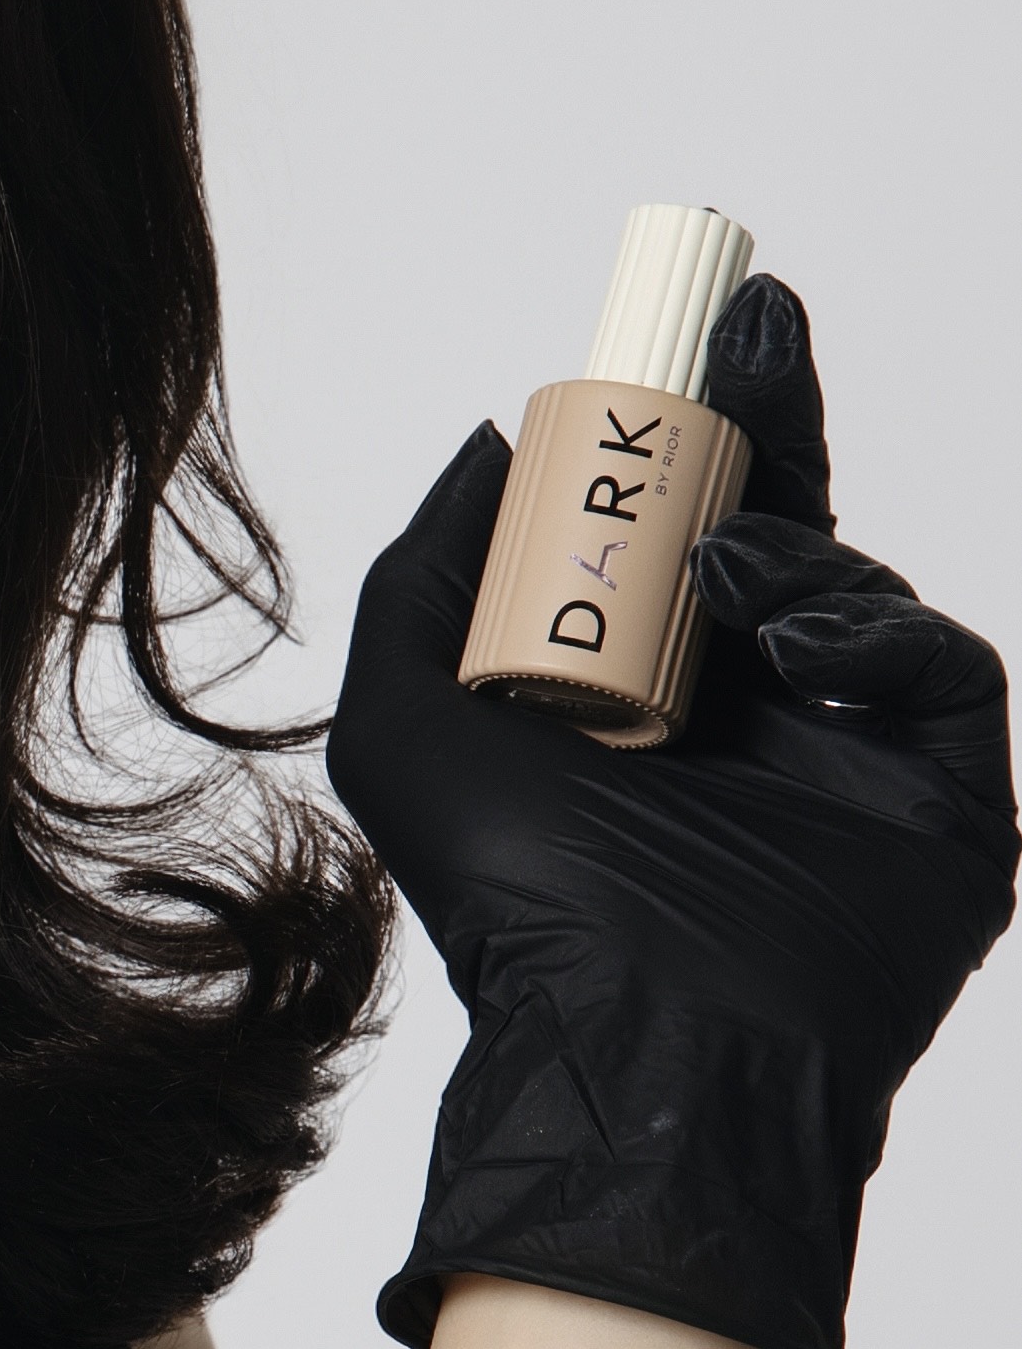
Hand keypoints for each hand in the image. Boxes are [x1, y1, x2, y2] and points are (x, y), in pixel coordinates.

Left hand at [327, 277, 1015, 1348]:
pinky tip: (799, 652)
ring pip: (851, 581)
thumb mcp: (406, 718)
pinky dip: (872, 634)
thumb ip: (428, 571)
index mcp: (635, 686)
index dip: (684, 426)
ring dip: (789, 551)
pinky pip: (941, 662)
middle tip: (751, 319)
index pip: (671, 526)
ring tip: (726, 584)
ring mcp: (849, 748)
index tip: (682, 329)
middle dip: (767, 408)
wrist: (641, 1029)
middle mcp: (746, 708)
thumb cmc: (514, 901)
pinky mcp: (943, 790)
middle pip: (779, 515)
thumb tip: (491, 440)